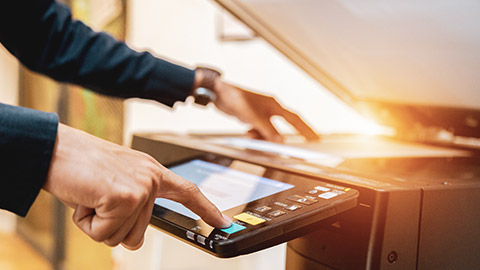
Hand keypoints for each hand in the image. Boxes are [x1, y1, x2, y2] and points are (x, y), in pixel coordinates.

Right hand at [44, 124, 230, 249]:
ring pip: (122, 236)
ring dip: (99, 225)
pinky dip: (88, 224)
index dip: (206, 209)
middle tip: (97, 200)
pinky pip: (104, 234)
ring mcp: (141, 187)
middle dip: (112, 226)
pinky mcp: (125, 197)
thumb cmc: (81, 166)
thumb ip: (135, 202)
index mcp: (152, 171)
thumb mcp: (116, 181)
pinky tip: (85, 199)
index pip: (188, 192)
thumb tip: (136, 236)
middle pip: (140, 233)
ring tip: (91, 197)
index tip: (222, 222)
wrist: (56, 150)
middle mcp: (151, 178)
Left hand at [213, 80, 319, 141]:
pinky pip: (259, 129)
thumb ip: (267, 130)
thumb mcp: (252, 117)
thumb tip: (280, 141)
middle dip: (284, 137)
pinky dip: (256, 134)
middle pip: (283, 126)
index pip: (294, 120)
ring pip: (268, 130)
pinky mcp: (252, 117)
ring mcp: (261, 113)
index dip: (306, 129)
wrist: (219, 93)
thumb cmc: (235, 98)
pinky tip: (249, 131)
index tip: (315, 138)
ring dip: (263, 136)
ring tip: (253, 135)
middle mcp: (270, 109)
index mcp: (274, 105)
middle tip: (294, 148)